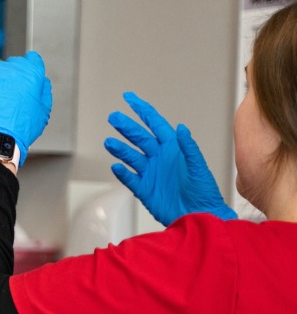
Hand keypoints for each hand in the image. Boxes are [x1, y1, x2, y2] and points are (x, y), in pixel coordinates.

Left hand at [0, 51, 52, 164]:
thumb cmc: (20, 129)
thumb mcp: (43, 112)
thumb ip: (44, 91)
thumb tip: (42, 81)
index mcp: (31, 73)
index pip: (32, 59)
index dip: (29, 70)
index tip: (24, 79)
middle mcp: (12, 68)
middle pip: (12, 65)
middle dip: (12, 77)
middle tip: (9, 97)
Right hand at [105, 91, 236, 225]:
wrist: (200, 215)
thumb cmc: (204, 192)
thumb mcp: (199, 167)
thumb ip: (189, 148)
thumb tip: (180, 129)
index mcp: (173, 148)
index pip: (155, 124)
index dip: (142, 110)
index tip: (128, 98)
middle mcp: (159, 158)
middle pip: (139, 138)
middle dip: (126, 127)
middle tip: (114, 117)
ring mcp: (150, 173)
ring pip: (131, 157)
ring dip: (120, 149)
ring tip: (109, 142)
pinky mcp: (144, 190)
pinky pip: (130, 179)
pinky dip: (122, 173)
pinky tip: (115, 166)